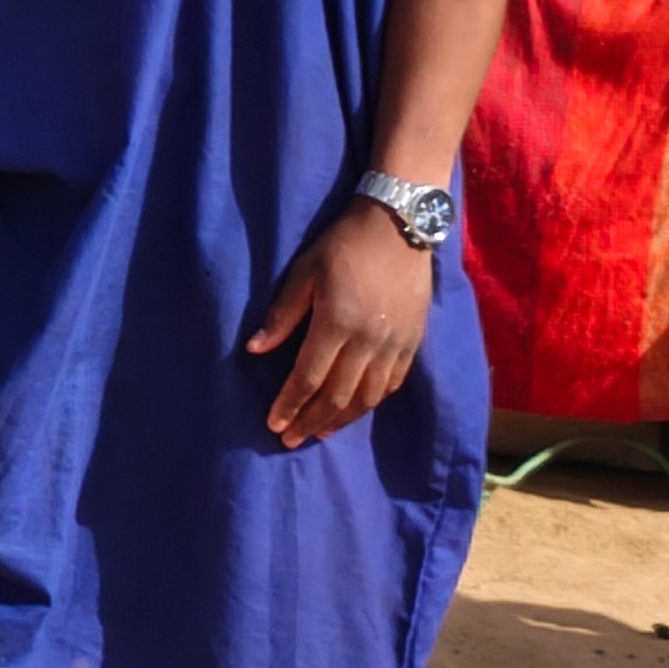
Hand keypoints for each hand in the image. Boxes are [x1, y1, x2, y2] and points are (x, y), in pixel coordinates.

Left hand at [247, 201, 435, 447]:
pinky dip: (372, 402)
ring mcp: (395, 344)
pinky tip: (355, 410)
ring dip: (341, 419)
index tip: (273, 424)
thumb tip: (254, 350)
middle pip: (338, 395)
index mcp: (336, 324)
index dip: (290, 405)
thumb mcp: (303, 273)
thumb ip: (282, 315)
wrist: (399, 227)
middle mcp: (368, 341)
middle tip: (289, 440)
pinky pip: (392, 383)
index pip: (308, 377)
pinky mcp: (414, 342)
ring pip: (368, 396)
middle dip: (311, 421)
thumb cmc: (342, 246)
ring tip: (319, 433)